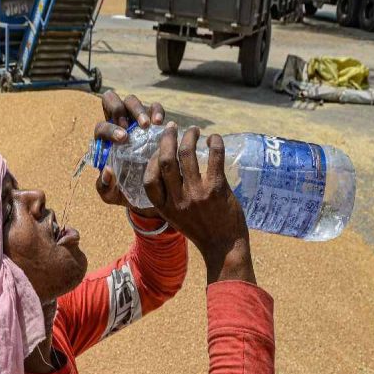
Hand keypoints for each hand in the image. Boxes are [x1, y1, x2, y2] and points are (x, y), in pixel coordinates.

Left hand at [93, 92, 164, 218]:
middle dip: (118, 110)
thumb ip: (104, 187)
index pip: (101, 127)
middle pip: (111, 101)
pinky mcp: (154, 121)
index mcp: (105, 142)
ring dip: (138, 110)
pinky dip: (157, 111)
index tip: (122, 139)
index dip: (109, 129)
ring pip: (131, 101)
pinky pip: (154, 108)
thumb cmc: (126, 191)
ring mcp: (135, 121)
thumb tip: (107, 171)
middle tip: (130, 128)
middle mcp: (118, 126)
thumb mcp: (112, 195)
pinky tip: (160, 124)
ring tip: (147, 126)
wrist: (150, 193)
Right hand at [143, 124, 255, 284]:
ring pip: (187, 154)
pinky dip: (214, 142)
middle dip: (168, 138)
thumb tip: (166, 168)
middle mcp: (178, 199)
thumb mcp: (175, 217)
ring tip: (194, 131)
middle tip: (173, 128)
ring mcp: (197, 194)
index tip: (160, 150)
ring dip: (190, 136)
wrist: (224, 246)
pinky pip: (214, 157)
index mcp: (165, 207)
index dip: (152, 160)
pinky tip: (214, 139)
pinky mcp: (217, 189)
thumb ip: (169, 197)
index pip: (149, 179)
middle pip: (166, 160)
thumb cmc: (200, 230)